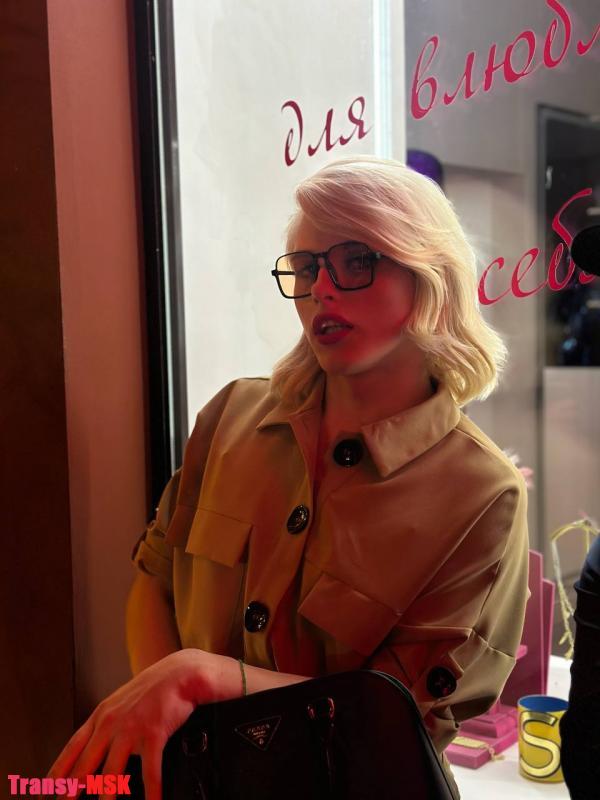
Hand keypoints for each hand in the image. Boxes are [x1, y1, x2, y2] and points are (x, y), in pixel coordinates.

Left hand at [47, 649, 235, 799]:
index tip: (47, 790)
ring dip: (107, 798)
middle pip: (85, 766)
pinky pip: (150, 770)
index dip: (57, 773)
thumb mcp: (121, 702)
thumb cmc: (153, 688)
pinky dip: (151, 791)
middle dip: (72, 792)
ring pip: (112, 773)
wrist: (180, 672)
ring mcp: (131, 729)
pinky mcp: (153, 733)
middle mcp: (111, 723)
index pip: (71, 748)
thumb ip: (107, 725)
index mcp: (101, 716)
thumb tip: (95, 749)